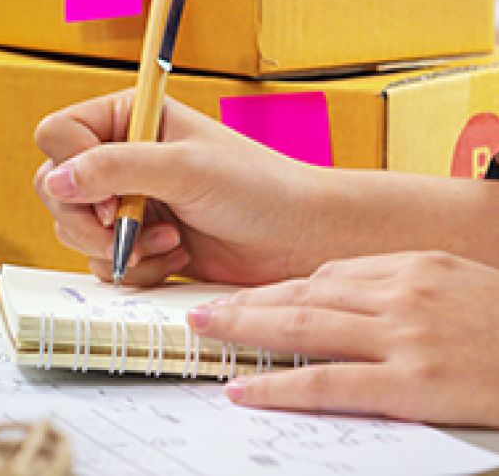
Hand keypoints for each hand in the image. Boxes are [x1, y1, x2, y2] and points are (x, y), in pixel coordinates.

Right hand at [34, 90, 321, 285]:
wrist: (296, 238)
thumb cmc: (255, 188)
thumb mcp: (183, 168)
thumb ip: (115, 168)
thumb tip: (54, 179)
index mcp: (128, 119)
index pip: (58, 135)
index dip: (72, 169)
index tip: (109, 198)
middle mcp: (122, 158)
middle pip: (55, 188)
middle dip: (89, 220)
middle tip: (125, 229)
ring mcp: (127, 201)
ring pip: (74, 230)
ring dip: (118, 246)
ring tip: (170, 240)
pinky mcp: (137, 240)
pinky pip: (103, 261)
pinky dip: (136, 267)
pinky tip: (178, 255)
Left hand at [187, 251, 498, 426]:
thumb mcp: (454, 284)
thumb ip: (395, 286)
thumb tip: (334, 296)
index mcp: (410, 266)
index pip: (324, 276)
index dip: (275, 290)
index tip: (242, 298)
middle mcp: (401, 292)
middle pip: (303, 294)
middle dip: (245, 302)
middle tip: (199, 309)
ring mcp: (405, 335)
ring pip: (305, 328)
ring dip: (247, 330)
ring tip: (206, 334)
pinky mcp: (413, 382)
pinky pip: (330, 382)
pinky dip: (281, 384)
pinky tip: (246, 388)